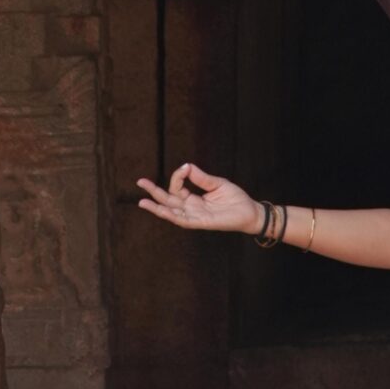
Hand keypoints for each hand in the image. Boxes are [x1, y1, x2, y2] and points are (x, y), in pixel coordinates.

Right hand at [135, 162, 257, 232]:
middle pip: (168, 201)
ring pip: (171, 212)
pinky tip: (162, 210)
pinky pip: (183, 220)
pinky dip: (172, 215)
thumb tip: (186, 166)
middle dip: (154, 192)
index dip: (178, 177)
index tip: (185, 167)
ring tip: (142, 201)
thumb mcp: (216, 184)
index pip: (177, 188)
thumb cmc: (234, 198)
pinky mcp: (201, 223)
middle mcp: (191, 208)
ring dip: (157, 208)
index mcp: (193, 199)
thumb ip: (201, 178)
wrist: (249, 210)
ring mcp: (195, 216)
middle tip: (140, 181)